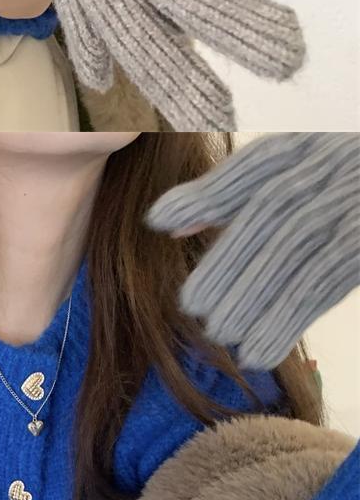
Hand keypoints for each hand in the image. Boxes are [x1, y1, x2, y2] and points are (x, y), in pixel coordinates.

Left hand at [146, 135, 359, 367]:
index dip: (209, 193)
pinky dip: (291, 320)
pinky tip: (260, 353)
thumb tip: (163, 223)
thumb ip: (229, 193)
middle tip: (194, 305)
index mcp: (308, 146)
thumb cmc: (339, 183)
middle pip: (273, 211)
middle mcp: (332, 168)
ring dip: (255, 296)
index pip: (256, 165)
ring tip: (221, 333)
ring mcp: (353, 206)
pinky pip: (328, 285)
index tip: (159, 220)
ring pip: (298, 250)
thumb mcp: (293, 172)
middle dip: (230, 259)